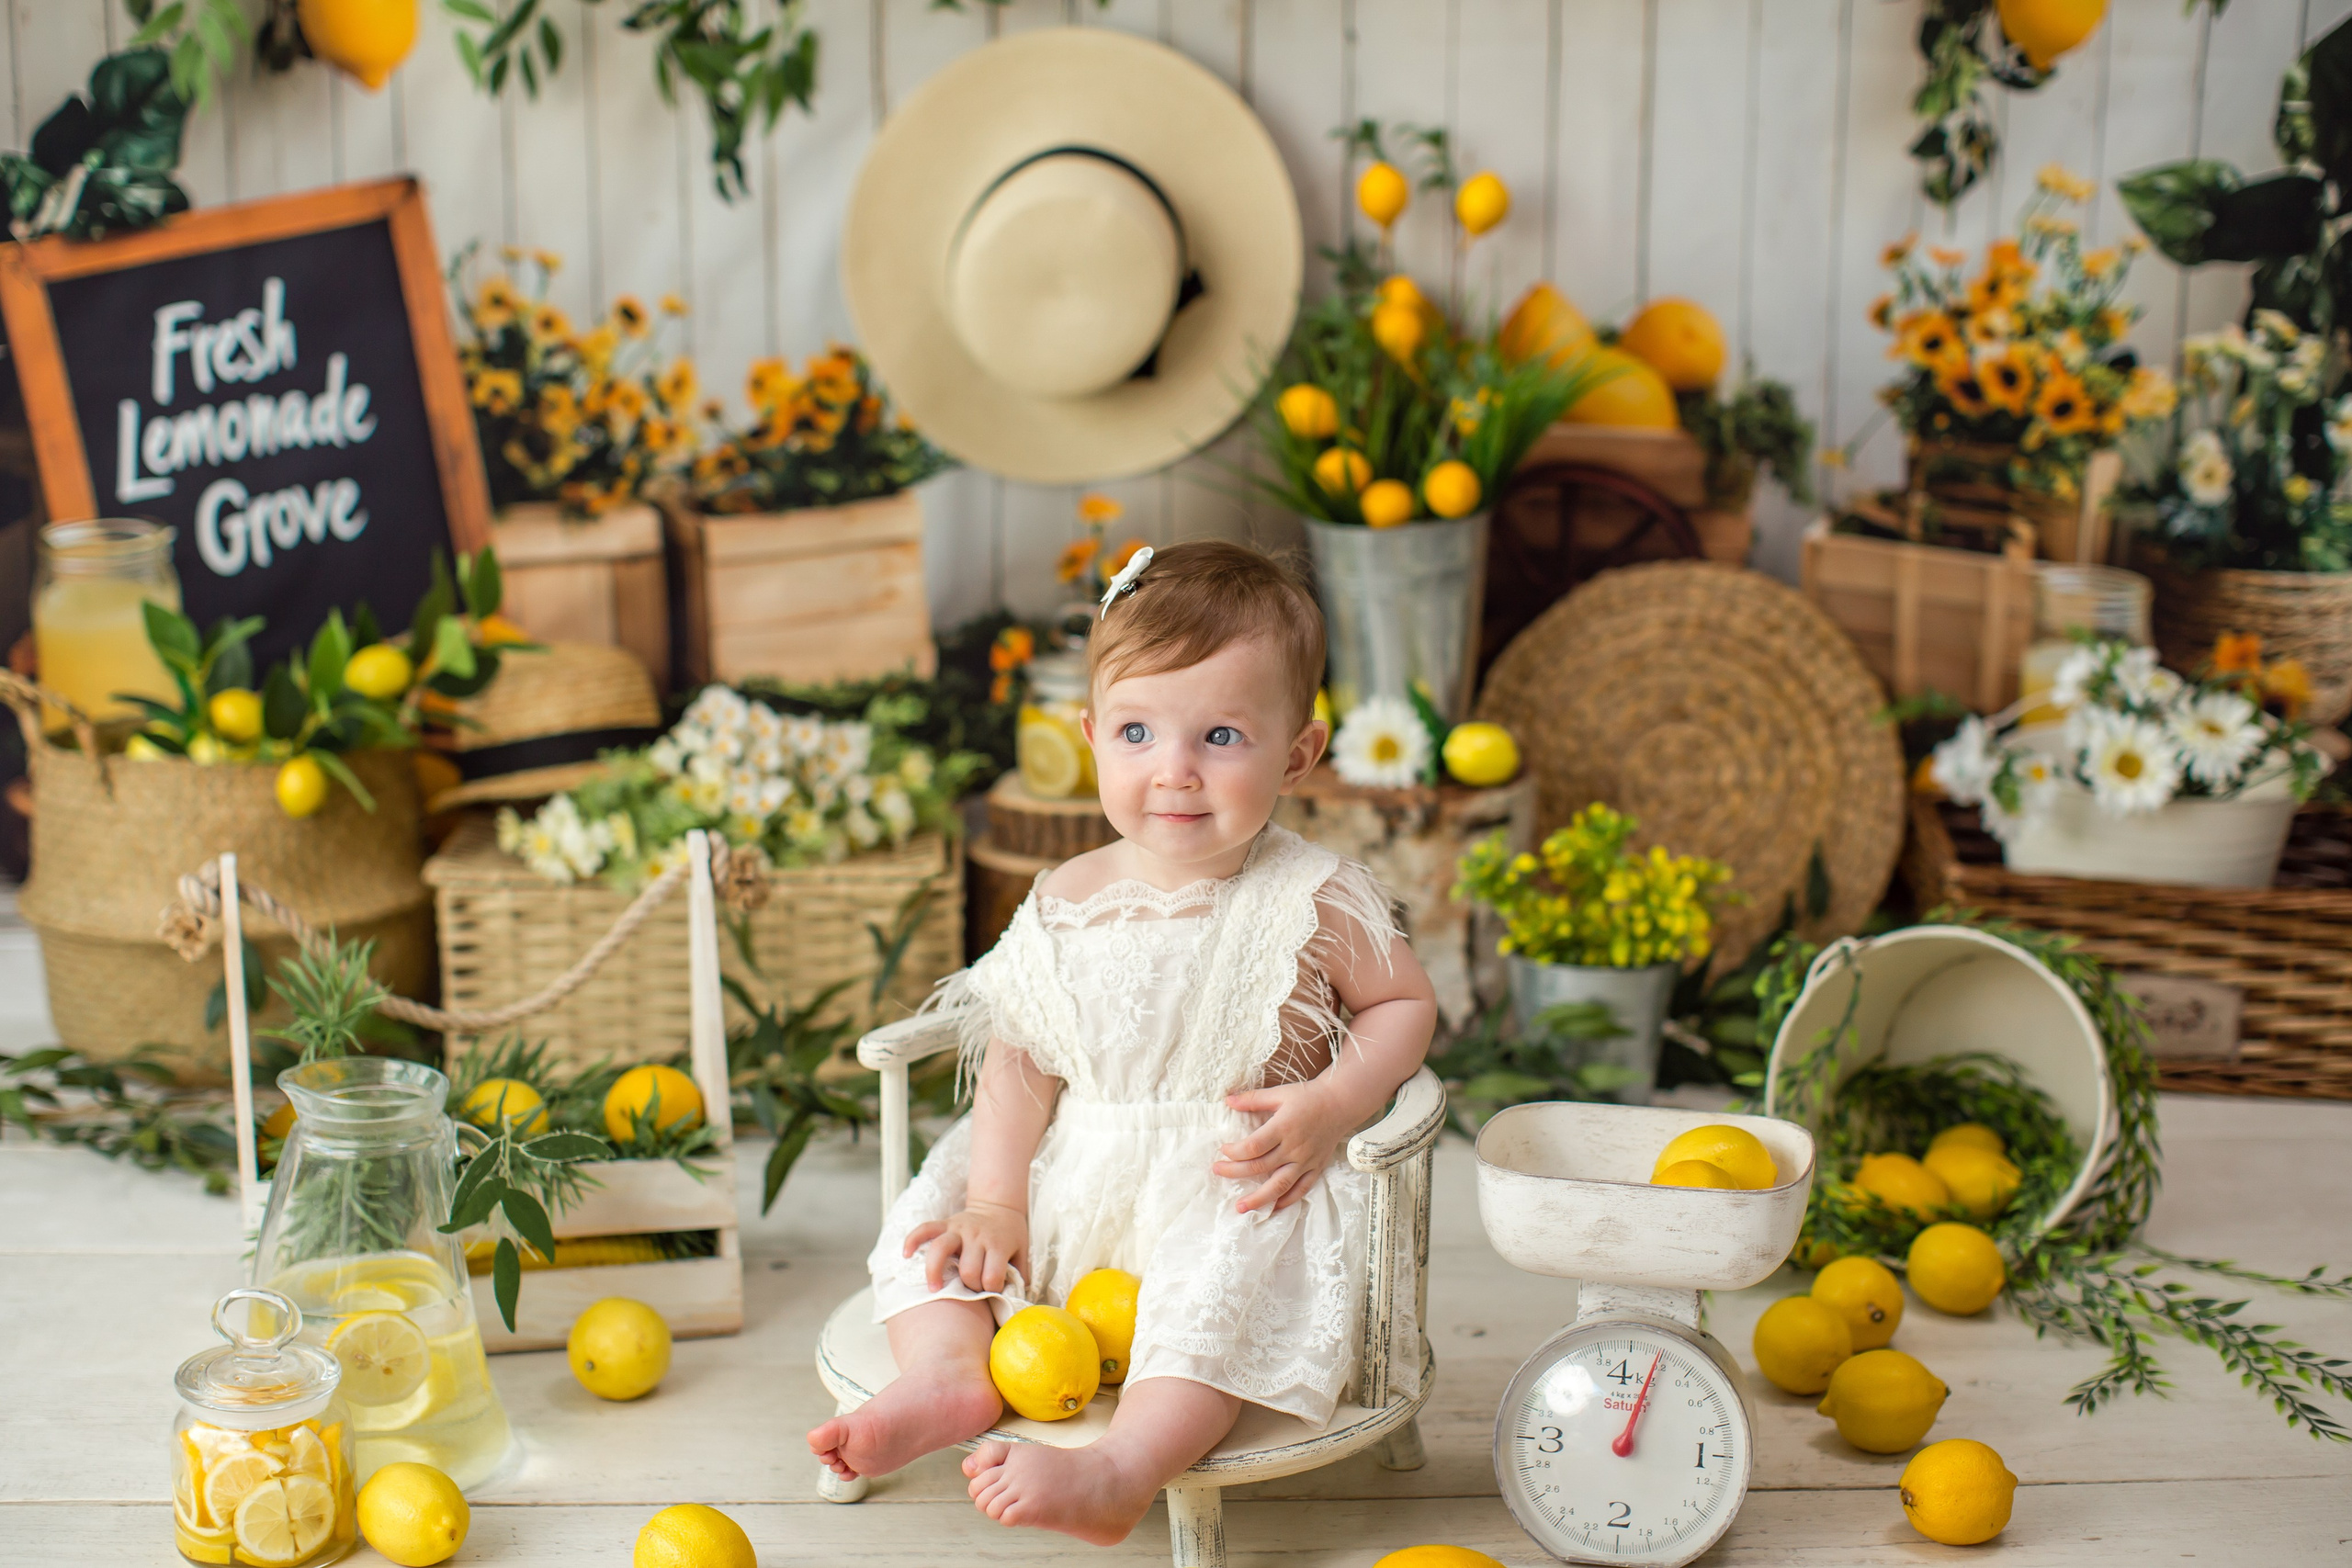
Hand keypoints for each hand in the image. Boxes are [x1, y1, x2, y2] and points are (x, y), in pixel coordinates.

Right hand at [904, 1201, 1028, 1292]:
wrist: (999, 1205)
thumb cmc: (1010, 1236)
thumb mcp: (1023, 1254)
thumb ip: (1021, 1278)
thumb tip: (1015, 1303)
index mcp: (998, 1245)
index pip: (992, 1277)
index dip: (992, 1290)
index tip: (993, 1291)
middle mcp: (977, 1236)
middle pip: (968, 1270)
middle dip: (970, 1286)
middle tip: (973, 1288)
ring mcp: (959, 1229)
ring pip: (941, 1248)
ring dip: (935, 1271)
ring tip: (934, 1289)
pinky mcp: (945, 1223)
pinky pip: (925, 1228)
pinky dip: (913, 1240)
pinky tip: (906, 1255)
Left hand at [1214, 1078, 1355, 1213]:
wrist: (1340, 1103)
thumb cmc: (1308, 1097)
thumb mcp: (1279, 1093)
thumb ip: (1253, 1099)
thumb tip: (1228, 1100)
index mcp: (1283, 1127)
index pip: (1253, 1147)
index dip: (1235, 1152)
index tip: (1223, 1150)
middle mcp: (1294, 1147)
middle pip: (1260, 1167)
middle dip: (1235, 1172)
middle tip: (1218, 1171)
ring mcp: (1306, 1161)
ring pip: (1280, 1185)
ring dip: (1259, 1198)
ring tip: (1241, 1207)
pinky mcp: (1316, 1168)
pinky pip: (1301, 1189)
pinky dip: (1287, 1201)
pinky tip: (1273, 1208)